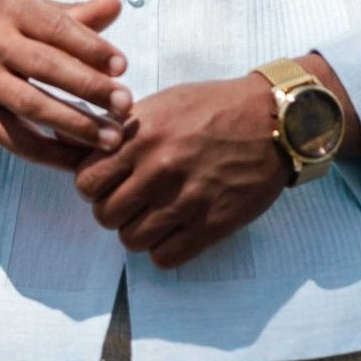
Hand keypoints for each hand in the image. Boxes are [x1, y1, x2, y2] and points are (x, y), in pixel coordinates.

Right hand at [0, 0, 130, 170]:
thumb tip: (115, 4)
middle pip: (46, 67)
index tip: (122, 66)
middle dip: (89, 87)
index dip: (91, 47)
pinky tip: (78, 158)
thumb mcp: (27, 11)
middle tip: (125, 104)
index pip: (56, 27)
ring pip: (31, 106)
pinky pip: (15, 139)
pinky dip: (49, 152)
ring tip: (111, 138)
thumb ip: (73, 15)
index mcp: (12, 11)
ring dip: (75, 125)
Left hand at [74, 74, 288, 268]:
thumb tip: (90, 149)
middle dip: (114, 210)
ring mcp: (187, 200)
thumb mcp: (164, 102)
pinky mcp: (212, 224)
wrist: (273, 120)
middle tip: (132, 201)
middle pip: (106, 215)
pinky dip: (164, 249)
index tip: (108, 183)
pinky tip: (175, 230)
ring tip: (155, 215)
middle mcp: (160, 169)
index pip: (87, 182)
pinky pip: (165, 257)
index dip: (94, 185)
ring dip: (139, 231)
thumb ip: (126, 129)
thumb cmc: (216, 106)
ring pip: (131, 240)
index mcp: (143, 136)